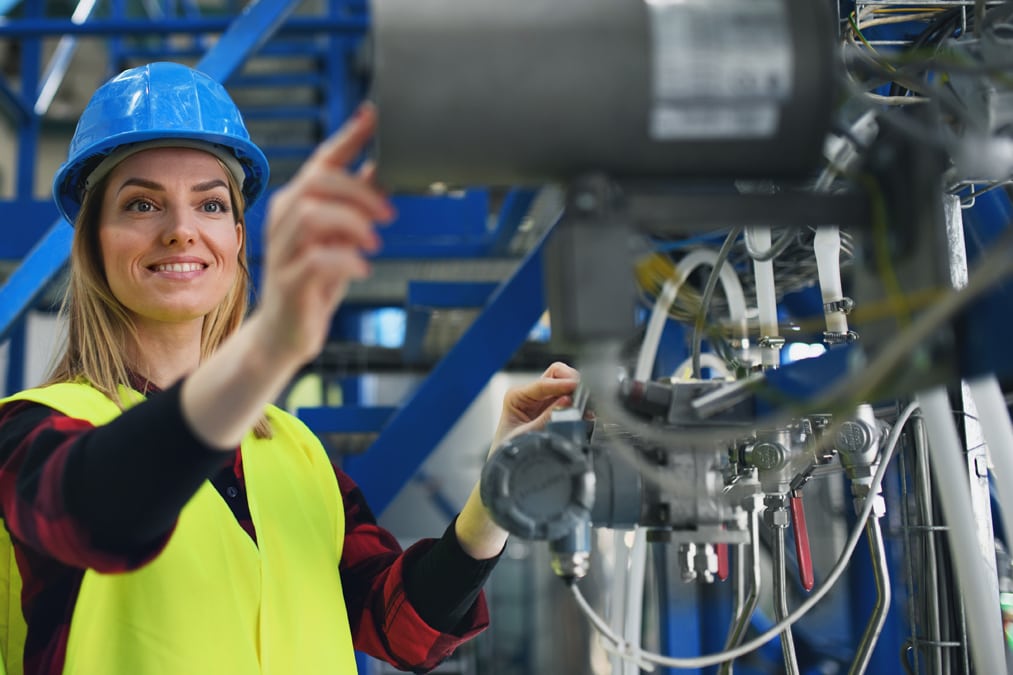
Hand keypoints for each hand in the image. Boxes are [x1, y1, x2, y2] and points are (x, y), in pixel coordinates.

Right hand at [253, 104, 394, 366]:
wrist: (284, 333)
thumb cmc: (313, 281)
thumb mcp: (340, 237)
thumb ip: (356, 203)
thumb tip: (382, 166)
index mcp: (298, 202)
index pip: (322, 159)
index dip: (349, 136)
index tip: (374, 114)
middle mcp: (284, 220)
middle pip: (317, 182)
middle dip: (359, 192)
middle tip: (388, 214)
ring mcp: (283, 251)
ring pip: (312, 215)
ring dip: (352, 224)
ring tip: (374, 243)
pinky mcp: (289, 283)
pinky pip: (316, 261)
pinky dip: (346, 262)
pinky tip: (362, 269)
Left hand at [490, 361, 580, 451]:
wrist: (507, 466)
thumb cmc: (509, 450)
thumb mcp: (525, 436)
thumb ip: (546, 420)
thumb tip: (566, 403)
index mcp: (516, 396)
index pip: (543, 383)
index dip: (561, 384)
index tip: (575, 386)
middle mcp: (531, 395)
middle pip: (557, 374)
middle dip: (571, 381)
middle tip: (583, 393)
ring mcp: (544, 401)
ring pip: (566, 384)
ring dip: (577, 392)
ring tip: (586, 405)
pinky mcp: (555, 410)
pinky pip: (571, 399)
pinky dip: (580, 403)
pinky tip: (585, 412)